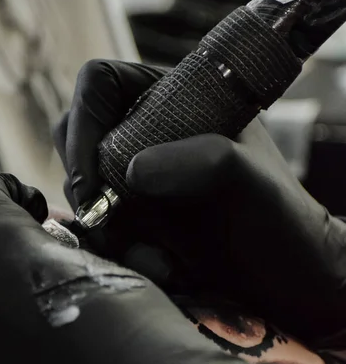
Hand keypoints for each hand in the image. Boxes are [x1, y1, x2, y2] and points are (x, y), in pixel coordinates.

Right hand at [56, 59, 345, 343]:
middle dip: (85, 185)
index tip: (90, 178)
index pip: (101, 84)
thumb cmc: (278, 219)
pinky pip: (101, 229)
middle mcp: (148, 134)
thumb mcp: (246, 177)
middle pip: (78, 138)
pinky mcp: (136, 219)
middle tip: (104, 221)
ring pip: (84, 192)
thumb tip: (133, 171)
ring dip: (109, 232)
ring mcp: (139, 179)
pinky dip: (122, 253)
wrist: (286, 278)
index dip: (83, 121)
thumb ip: (196, 160)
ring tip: (160, 261)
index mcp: (173, 99)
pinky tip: (166, 268)